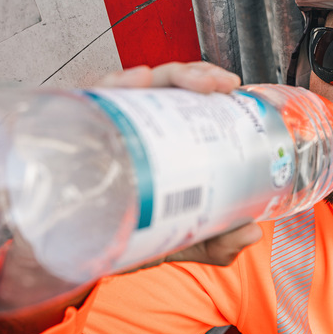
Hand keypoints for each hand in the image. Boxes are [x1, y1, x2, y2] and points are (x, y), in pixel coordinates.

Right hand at [101, 61, 262, 266]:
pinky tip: (138, 80)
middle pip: (171, 85)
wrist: (80, 259)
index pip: (189, 101)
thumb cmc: (132, 237)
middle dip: (201, 75)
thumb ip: (218, 242)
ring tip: (198, 82)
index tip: (234, 90)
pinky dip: (117, 84)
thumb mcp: (183, 241)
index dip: (212, 86)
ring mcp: (111, 125)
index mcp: (166, 143)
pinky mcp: (81, 129)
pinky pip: (95, 98)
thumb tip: (252, 231)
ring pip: (142, 83)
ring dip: (174, 74)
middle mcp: (139, 127)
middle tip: (224, 85)